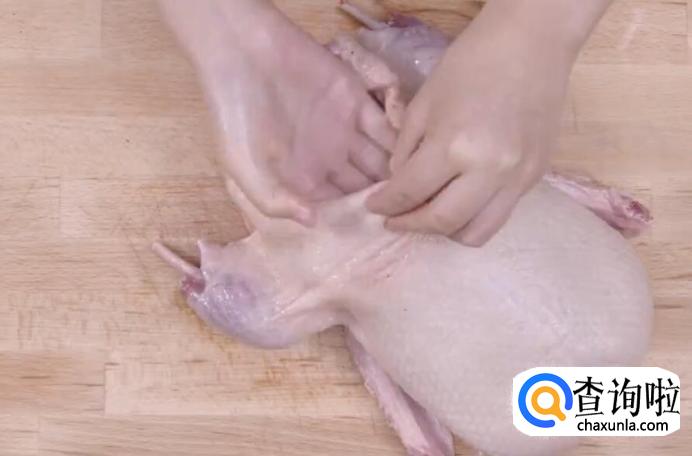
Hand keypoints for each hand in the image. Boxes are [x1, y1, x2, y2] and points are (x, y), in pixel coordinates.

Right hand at [162, 1, 394, 223]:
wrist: (243, 54)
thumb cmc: (237, 117)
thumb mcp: (242, 168)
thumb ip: (274, 200)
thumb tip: (312, 223)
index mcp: (301, 179)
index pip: (336, 207)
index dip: (356, 219)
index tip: (378, 231)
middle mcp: (326, 160)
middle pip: (363, 186)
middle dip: (383, 199)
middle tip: (407, 212)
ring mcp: (343, 131)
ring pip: (379, 160)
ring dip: (397, 174)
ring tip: (415, 188)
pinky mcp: (357, 102)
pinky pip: (385, 128)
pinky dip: (399, 142)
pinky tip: (412, 156)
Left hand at [367, 17, 572, 245]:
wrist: (532, 43)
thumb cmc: (471, 63)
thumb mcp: (424, 102)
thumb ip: (406, 148)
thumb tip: (399, 183)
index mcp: (454, 147)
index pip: (410, 193)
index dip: (385, 204)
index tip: (374, 207)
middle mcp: (488, 172)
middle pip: (442, 222)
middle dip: (411, 225)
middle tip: (395, 219)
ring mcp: (517, 179)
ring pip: (477, 233)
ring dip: (446, 231)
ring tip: (430, 215)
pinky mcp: (535, 178)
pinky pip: (500, 215)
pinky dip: (474, 216)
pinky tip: (460, 199)